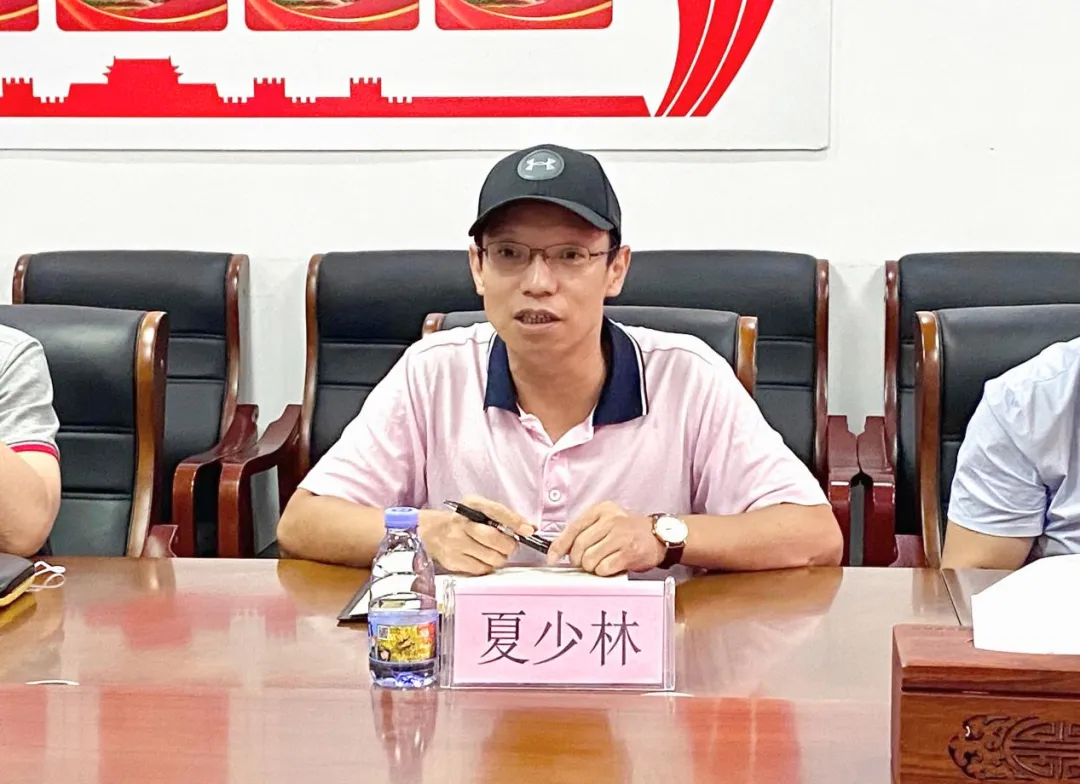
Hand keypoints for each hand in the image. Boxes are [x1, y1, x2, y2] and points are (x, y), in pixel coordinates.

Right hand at [418, 495, 535, 575]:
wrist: (431, 531)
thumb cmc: (462, 521)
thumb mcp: (480, 510)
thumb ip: (504, 517)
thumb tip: (529, 528)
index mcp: (471, 505)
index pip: (496, 512)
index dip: (515, 522)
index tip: (528, 530)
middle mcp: (462, 523)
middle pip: (494, 538)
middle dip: (509, 545)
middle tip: (509, 545)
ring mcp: (456, 543)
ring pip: (491, 557)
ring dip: (499, 557)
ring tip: (495, 552)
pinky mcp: (453, 560)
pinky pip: (481, 569)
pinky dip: (488, 566)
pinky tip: (483, 558)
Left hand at [546, 502, 664, 575]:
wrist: (659, 536)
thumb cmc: (629, 531)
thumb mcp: (606, 521)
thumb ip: (585, 531)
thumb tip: (560, 549)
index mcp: (602, 510)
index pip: (573, 528)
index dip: (560, 546)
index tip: (553, 557)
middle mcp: (611, 520)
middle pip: (579, 546)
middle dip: (578, 560)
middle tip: (584, 562)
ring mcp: (621, 536)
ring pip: (590, 559)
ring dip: (591, 567)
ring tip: (601, 562)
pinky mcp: (629, 552)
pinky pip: (604, 568)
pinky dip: (603, 572)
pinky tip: (610, 566)